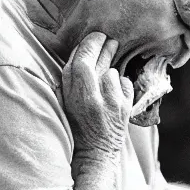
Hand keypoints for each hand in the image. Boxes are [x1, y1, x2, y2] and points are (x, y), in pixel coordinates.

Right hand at [62, 32, 133, 152]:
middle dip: (103, 45)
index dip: (88, 44)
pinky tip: (115, 93)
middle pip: (98, 59)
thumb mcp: (65, 101)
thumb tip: (79, 51)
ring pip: (113, 71)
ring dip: (110, 71)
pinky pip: (124, 83)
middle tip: (108, 39)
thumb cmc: (77, 125)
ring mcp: (110, 102)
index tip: (95, 37)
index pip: (81, 59)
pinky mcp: (124, 108)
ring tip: (106, 80)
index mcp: (72, 94)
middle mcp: (91, 96)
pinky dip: (121, 84)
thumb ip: (70, 78)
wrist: (95, 152)